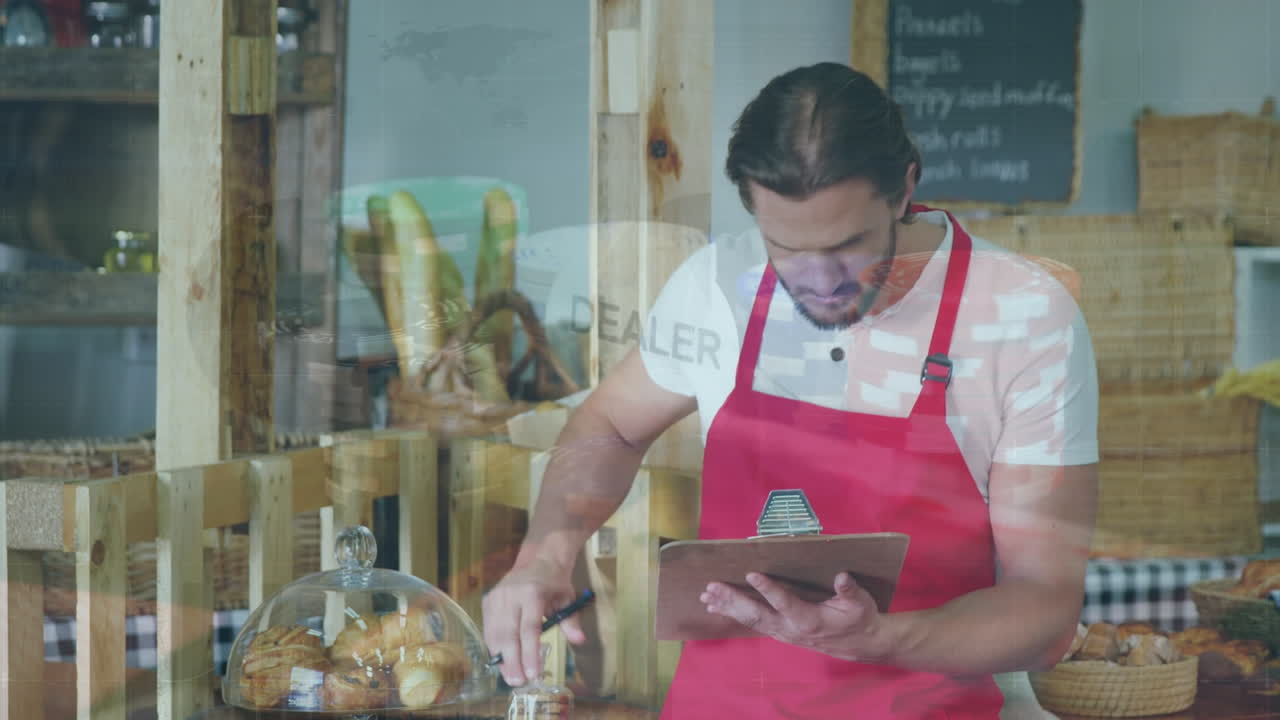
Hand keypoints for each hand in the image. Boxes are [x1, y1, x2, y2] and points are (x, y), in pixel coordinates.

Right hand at [482, 557, 586, 686]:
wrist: (538, 559)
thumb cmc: (555, 582)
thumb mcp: (568, 599)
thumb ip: (571, 621)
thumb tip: (579, 640)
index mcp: (532, 593)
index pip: (529, 627)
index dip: (530, 652)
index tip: (532, 673)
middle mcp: (511, 595)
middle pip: (508, 633)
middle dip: (512, 661)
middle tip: (518, 682)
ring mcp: (497, 597)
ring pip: (495, 633)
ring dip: (501, 658)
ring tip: (510, 677)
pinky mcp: (488, 601)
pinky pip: (489, 629)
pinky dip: (494, 647)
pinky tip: (502, 662)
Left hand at [701, 572, 890, 662]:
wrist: (859, 644)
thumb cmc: (859, 618)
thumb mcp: (861, 603)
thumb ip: (849, 590)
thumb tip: (842, 577)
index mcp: (810, 620)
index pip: (785, 603)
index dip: (768, 590)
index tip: (751, 574)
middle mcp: (791, 629)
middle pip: (757, 615)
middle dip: (733, 600)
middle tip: (712, 587)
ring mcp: (783, 632)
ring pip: (751, 620)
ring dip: (728, 607)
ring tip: (707, 596)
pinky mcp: (779, 632)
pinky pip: (752, 623)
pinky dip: (733, 614)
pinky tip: (716, 606)